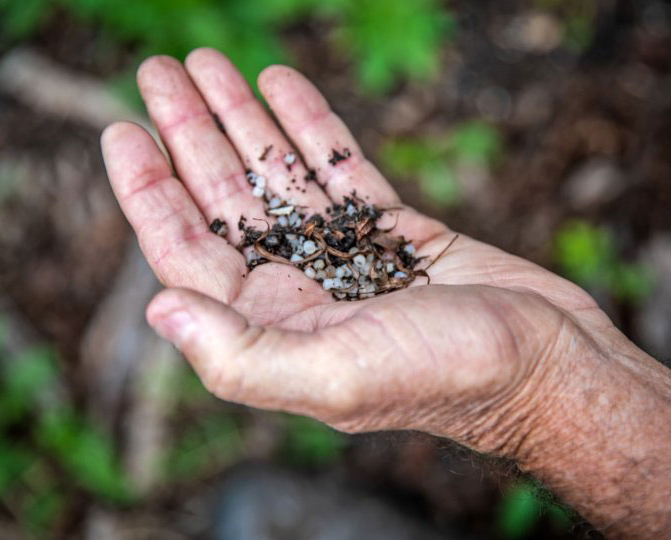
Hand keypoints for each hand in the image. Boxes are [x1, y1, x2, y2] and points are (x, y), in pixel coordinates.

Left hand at [101, 48, 608, 452]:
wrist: (547, 365)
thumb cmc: (449, 378)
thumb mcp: (337, 374)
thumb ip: (241, 355)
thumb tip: (157, 312)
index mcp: (273, 326)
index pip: (187, 249)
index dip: (149, 189)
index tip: (123, 127)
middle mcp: (300, 289)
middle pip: (226, 199)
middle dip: (191, 133)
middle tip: (162, 69)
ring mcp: (346, 256)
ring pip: (278, 176)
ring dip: (241, 119)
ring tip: (209, 64)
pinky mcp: (394, 232)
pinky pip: (338, 170)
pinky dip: (309, 127)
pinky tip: (281, 85)